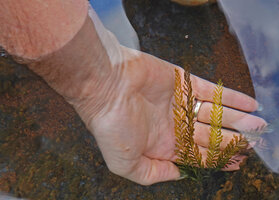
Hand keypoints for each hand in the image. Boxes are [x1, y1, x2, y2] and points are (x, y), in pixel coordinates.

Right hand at [73, 46, 264, 184]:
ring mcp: (181, 103)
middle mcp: (174, 124)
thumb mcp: (126, 164)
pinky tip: (248, 104)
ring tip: (258, 125)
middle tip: (253, 143)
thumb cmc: (112, 126)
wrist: (105, 88)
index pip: (199, 155)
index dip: (219, 159)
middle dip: (233, 141)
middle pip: (211, 135)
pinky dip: (231, 98)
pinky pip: (212, 92)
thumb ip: (154, 174)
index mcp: (163, 145)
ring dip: (237, 120)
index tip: (238, 161)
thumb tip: (181, 174)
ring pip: (215, 114)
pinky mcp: (184, 83)